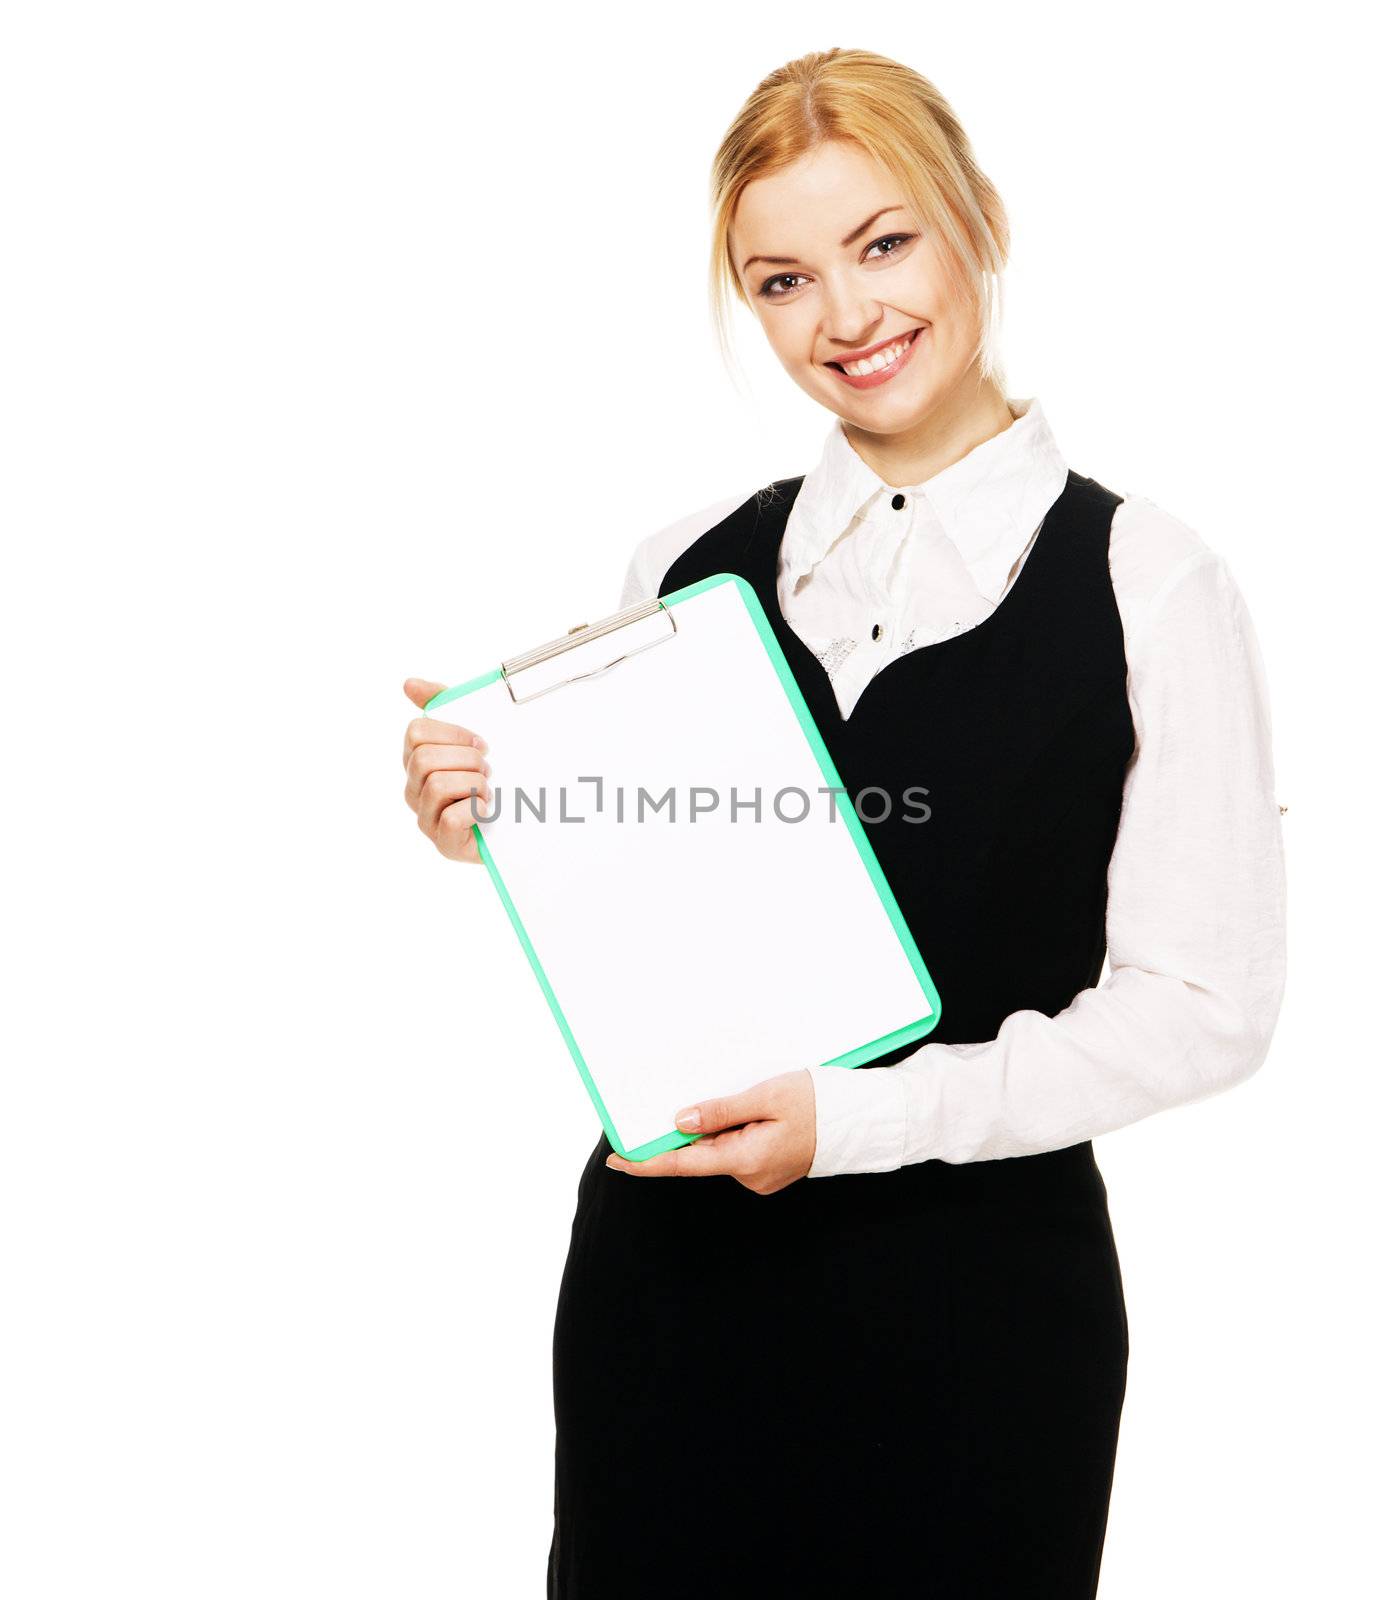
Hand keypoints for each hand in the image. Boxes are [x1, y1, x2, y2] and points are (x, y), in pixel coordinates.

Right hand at [402, 678, 490, 863]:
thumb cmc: (489, 776)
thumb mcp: (469, 735)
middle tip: (487, 770)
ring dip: (473, 784)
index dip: (452, 732)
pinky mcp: (444, 844)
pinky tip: (486, 811)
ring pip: (436, 785)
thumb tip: (409, 684)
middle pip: (424, 758)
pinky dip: (475, 811)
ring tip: (488, 790)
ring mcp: (426, 819)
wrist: (521, 823)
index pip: (416, 732)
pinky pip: (450, 819)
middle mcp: (414, 790)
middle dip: (466, 759)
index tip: (482, 743)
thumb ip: (442, 704)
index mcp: (416, 762)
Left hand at [606, 1069, 815, 1193]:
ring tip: (738, 1099)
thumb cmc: (817, 1103)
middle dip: (685, 1133)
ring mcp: (760, 1176)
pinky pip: (737, 1151)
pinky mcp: (767, 1169)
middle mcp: (750, 1176)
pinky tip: (745, 1111)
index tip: (618, 1158)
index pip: (683, 1164)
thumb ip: (720, 1111)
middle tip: (673, 1105)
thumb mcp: (766, 1097)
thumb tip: (680, 1123)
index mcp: (746, 1159)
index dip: (647, 1161)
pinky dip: (730, 1134)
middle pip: (701, 1155)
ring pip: (720, 1151)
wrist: (860, 1120)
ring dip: (714, 1129)